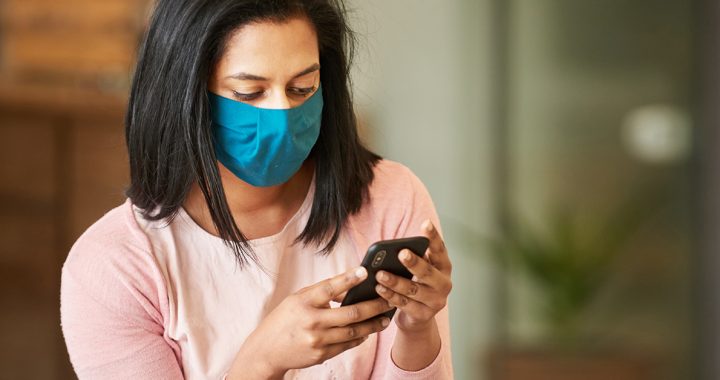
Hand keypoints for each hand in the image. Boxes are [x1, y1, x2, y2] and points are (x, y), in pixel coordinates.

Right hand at [227, 267, 393, 378]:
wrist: (266, 351)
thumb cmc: (283, 321)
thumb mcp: (297, 300)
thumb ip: (321, 294)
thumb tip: (350, 287)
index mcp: (303, 302)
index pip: (329, 288)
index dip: (348, 278)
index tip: (366, 271)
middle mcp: (311, 321)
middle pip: (351, 313)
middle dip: (374, 306)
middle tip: (389, 300)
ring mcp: (318, 340)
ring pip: (354, 331)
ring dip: (373, 324)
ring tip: (386, 318)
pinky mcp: (322, 354)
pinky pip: (347, 345)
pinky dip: (360, 337)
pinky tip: (369, 331)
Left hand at [375, 220, 452, 332]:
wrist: (418, 317)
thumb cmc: (416, 285)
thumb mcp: (418, 271)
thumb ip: (412, 259)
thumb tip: (392, 250)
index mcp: (443, 267)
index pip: (440, 249)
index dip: (434, 237)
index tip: (426, 223)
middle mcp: (444, 284)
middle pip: (428, 272)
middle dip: (414, 262)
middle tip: (401, 253)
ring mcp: (436, 301)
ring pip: (413, 290)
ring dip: (396, 281)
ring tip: (380, 274)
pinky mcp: (424, 315)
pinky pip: (405, 304)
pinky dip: (391, 296)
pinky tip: (379, 289)